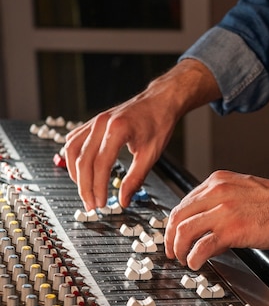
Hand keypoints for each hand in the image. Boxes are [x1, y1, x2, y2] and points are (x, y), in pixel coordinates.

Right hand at [65, 60, 220, 209]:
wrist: (159, 101)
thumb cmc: (158, 123)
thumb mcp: (151, 154)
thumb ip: (135, 179)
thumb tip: (123, 201)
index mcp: (118, 129)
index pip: (100, 164)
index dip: (98, 187)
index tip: (101, 204)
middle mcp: (101, 123)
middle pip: (83, 160)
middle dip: (85, 186)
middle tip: (91, 205)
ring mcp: (94, 121)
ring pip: (72, 150)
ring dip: (75, 174)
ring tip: (85, 191)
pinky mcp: (92, 122)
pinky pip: (74, 141)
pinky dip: (73, 158)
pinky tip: (80, 171)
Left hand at [164, 170, 268, 269]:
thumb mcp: (242, 192)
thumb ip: (221, 204)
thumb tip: (206, 227)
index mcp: (217, 182)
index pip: (184, 203)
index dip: (174, 223)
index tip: (173, 235)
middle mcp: (216, 193)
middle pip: (177, 216)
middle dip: (169, 237)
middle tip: (172, 251)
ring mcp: (223, 211)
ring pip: (183, 230)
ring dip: (179, 248)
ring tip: (183, 259)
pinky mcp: (232, 229)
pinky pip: (201, 246)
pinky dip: (193, 257)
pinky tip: (196, 263)